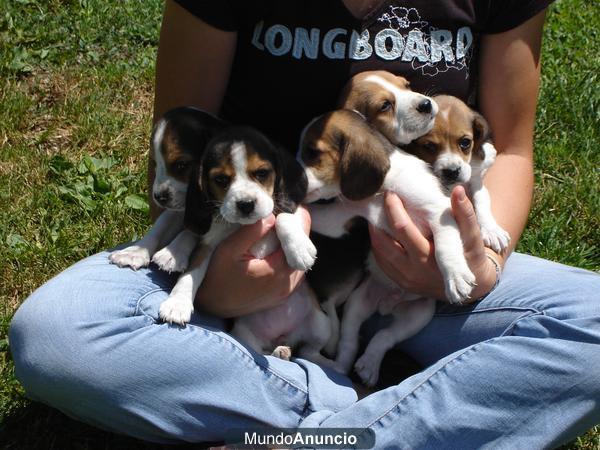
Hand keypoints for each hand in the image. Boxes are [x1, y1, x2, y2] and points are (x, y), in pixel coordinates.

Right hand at [195, 207, 310, 316]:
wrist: (211, 308)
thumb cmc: (217, 277)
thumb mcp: (229, 249)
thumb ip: (251, 232)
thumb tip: (272, 216)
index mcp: (279, 270)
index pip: (301, 237)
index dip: (295, 220)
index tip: (282, 211)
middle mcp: (289, 283)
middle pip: (304, 249)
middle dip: (294, 232)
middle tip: (278, 219)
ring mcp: (287, 291)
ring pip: (300, 260)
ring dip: (291, 246)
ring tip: (275, 235)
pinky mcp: (282, 296)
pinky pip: (294, 272)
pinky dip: (287, 259)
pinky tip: (274, 252)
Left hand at [369, 188, 499, 302]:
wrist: (471, 288)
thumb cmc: (471, 256)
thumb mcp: (472, 237)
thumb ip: (465, 213)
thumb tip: (458, 190)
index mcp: (427, 258)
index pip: (402, 228)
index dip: (394, 209)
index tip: (391, 193)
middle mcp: (412, 270)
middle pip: (383, 241)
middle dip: (378, 219)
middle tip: (377, 201)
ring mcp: (404, 278)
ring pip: (378, 252)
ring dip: (374, 232)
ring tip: (376, 214)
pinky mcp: (400, 282)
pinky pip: (382, 262)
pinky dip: (379, 246)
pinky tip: (381, 232)